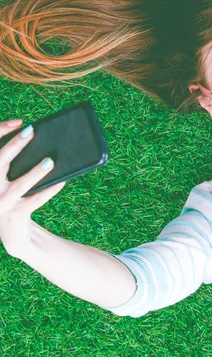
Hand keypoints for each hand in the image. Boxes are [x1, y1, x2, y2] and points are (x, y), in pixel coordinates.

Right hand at [0, 119, 64, 258]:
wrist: (14, 234)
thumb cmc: (15, 198)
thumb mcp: (12, 180)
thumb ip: (18, 163)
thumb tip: (37, 138)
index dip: (0, 133)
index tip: (17, 122)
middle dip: (15, 145)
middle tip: (31, 131)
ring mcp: (1, 203)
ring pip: (18, 185)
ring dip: (35, 173)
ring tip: (50, 161)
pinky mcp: (15, 215)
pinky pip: (35, 200)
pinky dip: (49, 190)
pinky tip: (61, 181)